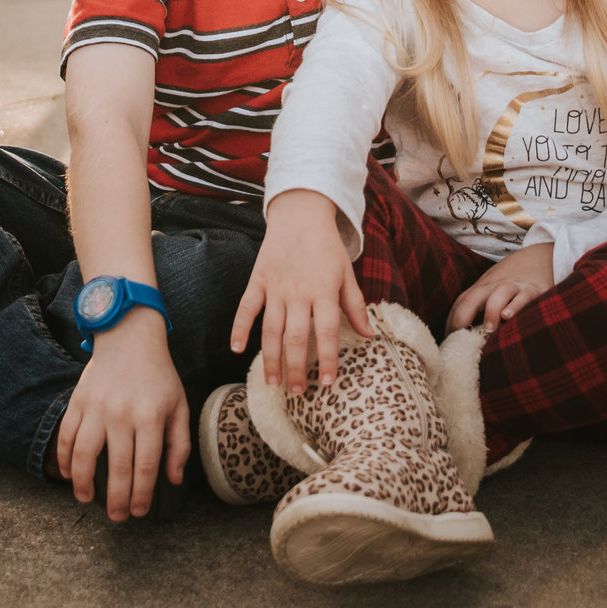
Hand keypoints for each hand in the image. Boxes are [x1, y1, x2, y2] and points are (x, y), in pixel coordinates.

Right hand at [53, 310, 188, 520]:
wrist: (128, 337)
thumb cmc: (158, 376)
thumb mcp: (178, 405)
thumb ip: (178, 444)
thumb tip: (173, 480)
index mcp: (149, 417)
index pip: (145, 467)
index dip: (142, 495)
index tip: (139, 512)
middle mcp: (121, 415)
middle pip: (116, 468)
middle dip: (117, 499)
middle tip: (117, 517)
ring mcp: (96, 408)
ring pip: (83, 455)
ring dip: (83, 484)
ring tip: (87, 500)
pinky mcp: (77, 402)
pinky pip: (65, 436)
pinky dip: (64, 459)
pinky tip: (69, 475)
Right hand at [232, 191, 371, 394]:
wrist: (300, 214)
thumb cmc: (327, 247)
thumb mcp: (347, 274)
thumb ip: (355, 306)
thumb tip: (369, 336)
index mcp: (324, 291)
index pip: (326, 332)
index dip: (328, 359)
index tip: (327, 383)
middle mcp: (299, 293)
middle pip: (296, 337)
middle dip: (296, 368)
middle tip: (297, 393)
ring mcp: (276, 287)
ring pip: (271, 329)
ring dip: (271, 358)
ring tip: (272, 382)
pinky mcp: (258, 280)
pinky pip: (246, 307)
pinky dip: (239, 328)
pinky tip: (237, 349)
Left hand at [447, 242, 555, 334]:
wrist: (540, 255)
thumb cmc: (511, 280)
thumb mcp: (491, 289)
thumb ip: (478, 307)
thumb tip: (461, 336)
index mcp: (481, 288)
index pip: (460, 304)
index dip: (451, 323)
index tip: (447, 342)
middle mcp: (494, 286)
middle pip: (472, 298)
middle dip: (462, 318)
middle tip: (458, 338)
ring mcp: (513, 286)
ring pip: (499, 294)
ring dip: (491, 311)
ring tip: (488, 330)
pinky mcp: (534, 290)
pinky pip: (524, 297)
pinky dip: (516, 306)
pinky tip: (509, 316)